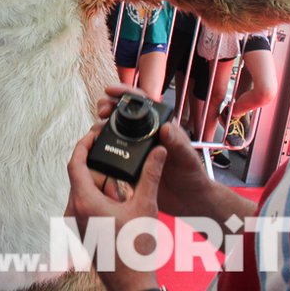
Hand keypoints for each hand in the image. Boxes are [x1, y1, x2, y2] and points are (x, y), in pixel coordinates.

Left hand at [66, 125, 164, 290]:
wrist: (131, 283)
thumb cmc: (135, 250)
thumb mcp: (145, 206)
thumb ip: (150, 175)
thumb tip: (158, 152)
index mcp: (83, 201)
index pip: (75, 162)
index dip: (84, 144)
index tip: (94, 133)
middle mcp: (74, 210)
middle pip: (83, 176)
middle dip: (103, 169)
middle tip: (123, 168)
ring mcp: (76, 221)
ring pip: (87, 190)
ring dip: (105, 185)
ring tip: (127, 193)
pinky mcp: (82, 229)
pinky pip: (88, 204)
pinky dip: (103, 198)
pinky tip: (122, 204)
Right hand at [94, 84, 213, 217]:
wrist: (188, 200)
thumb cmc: (192, 175)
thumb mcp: (187, 157)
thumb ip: (177, 143)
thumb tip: (165, 128)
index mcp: (161, 125)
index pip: (142, 103)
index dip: (125, 93)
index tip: (111, 90)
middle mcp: (147, 134)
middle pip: (124, 113)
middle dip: (109, 106)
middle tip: (101, 110)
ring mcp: (137, 147)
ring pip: (115, 130)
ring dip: (103, 125)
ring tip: (97, 128)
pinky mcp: (130, 162)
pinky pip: (114, 150)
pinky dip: (103, 145)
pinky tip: (97, 146)